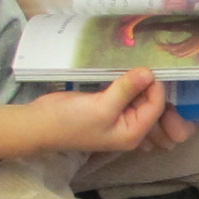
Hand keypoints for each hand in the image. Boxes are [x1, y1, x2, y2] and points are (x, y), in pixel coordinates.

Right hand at [26, 69, 179, 156]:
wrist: (41, 123)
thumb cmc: (71, 121)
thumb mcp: (102, 106)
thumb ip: (127, 89)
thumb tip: (149, 72)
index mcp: (134, 133)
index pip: (157, 106)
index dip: (154, 85)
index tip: (144, 67)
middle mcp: (132, 127)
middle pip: (155, 104)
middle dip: (153, 86)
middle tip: (147, 65)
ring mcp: (121, 116)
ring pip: (142, 97)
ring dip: (141, 82)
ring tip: (137, 66)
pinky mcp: (110, 105)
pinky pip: (128, 93)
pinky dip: (130, 83)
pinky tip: (127, 70)